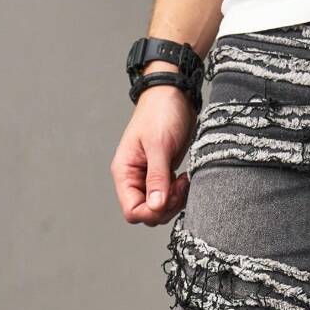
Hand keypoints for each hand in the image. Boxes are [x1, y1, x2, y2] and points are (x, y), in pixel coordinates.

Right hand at [110, 76, 195, 225]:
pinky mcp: (163, 176)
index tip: (168, 196)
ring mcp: (149, 179)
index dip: (152, 212)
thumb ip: (157, 178)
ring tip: (183, 181)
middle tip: (179, 187)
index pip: (132, 211)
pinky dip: (180, 195)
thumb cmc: (161, 112)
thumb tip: (156, 206)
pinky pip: (170, 198)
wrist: (174, 94)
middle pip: (148, 214)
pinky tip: (185, 180)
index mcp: (125, 172)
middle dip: (167, 207)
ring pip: (161, 209)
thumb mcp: (159, 145)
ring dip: (175, 201)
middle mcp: (134, 179)